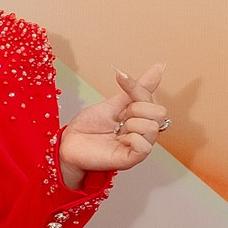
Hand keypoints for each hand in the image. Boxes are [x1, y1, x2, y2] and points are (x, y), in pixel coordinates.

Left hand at [60, 62, 167, 184]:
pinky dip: (132, 139)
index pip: (150, 98)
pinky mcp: (131, 159)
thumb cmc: (89, 125)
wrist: (69, 142)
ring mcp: (139, 146)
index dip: (135, 86)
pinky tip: (119, 140)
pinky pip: (145, 146)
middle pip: (159, 113)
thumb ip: (137, 89)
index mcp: (140, 117)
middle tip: (118, 118)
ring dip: (131, 125)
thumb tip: (159, 68)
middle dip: (135, 109)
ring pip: (152, 128)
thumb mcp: (114, 103)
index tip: (119, 76)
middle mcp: (143, 132)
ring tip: (116, 131)